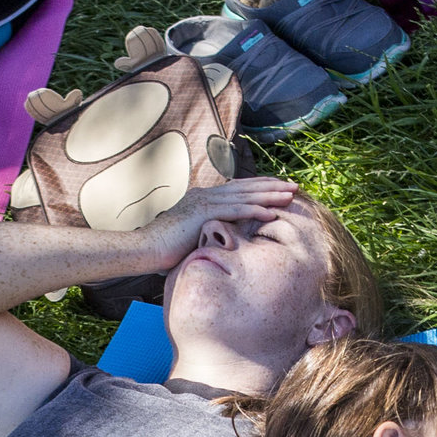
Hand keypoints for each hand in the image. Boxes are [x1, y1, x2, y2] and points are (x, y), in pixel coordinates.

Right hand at [134, 177, 300, 271]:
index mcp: (202, 198)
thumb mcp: (189, 238)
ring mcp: (204, 202)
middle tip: (293, 186)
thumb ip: (205, 234)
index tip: (278, 190)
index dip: (259, 188)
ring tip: (290, 196)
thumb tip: (216, 244)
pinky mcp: (204, 213)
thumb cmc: (162, 250)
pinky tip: (272, 213)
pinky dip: (255, 211)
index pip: (237, 189)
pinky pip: (236, 211)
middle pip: (245, 187)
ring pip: (245, 196)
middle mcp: (205, 195)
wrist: (143, 249)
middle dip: (271, 186)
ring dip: (269, 195)